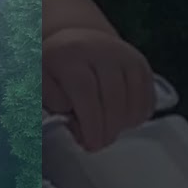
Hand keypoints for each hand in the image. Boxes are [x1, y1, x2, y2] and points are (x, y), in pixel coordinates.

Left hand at [42, 27, 154, 151]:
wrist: (75, 42)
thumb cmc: (55, 71)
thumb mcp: (40, 84)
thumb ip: (54, 105)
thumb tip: (77, 124)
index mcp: (70, 53)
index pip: (85, 89)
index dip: (90, 122)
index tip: (89, 144)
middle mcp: (101, 49)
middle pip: (113, 96)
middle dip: (107, 128)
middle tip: (98, 144)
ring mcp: (125, 55)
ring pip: (134, 98)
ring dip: (122, 124)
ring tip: (106, 130)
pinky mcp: (141, 64)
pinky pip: (147, 98)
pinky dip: (137, 116)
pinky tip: (120, 121)